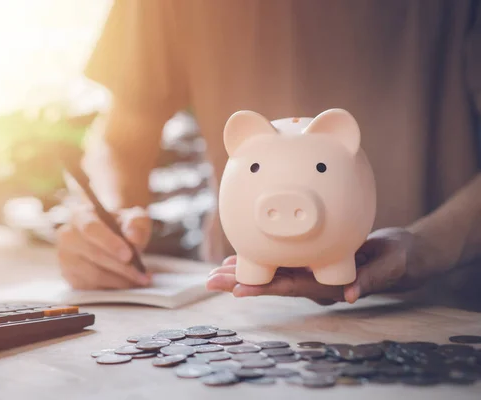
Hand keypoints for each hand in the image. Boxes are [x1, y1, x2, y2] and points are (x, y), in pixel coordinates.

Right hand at [56, 205, 152, 289]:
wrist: (110, 237)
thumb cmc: (120, 226)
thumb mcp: (133, 218)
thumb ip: (137, 223)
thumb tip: (134, 238)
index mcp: (81, 215)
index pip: (91, 229)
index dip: (110, 243)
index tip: (129, 255)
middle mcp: (67, 235)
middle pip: (94, 255)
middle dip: (122, 267)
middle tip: (142, 274)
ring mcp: (66, 258)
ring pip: (94, 274)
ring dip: (120, 280)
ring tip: (139, 279)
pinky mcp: (70, 276)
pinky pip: (92, 287)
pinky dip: (112, 287)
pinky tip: (127, 283)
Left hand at [206, 227, 429, 304]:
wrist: (400, 256)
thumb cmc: (397, 260)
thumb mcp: (389, 267)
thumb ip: (371, 279)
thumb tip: (351, 294)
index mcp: (328, 286)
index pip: (291, 288)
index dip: (264, 288)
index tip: (237, 289)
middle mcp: (314, 283)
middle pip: (272, 283)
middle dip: (241, 282)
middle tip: (211, 281)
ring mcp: (310, 272)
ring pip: (271, 273)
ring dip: (244, 272)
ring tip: (216, 272)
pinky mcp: (310, 261)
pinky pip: (280, 262)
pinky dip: (259, 259)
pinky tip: (240, 257)